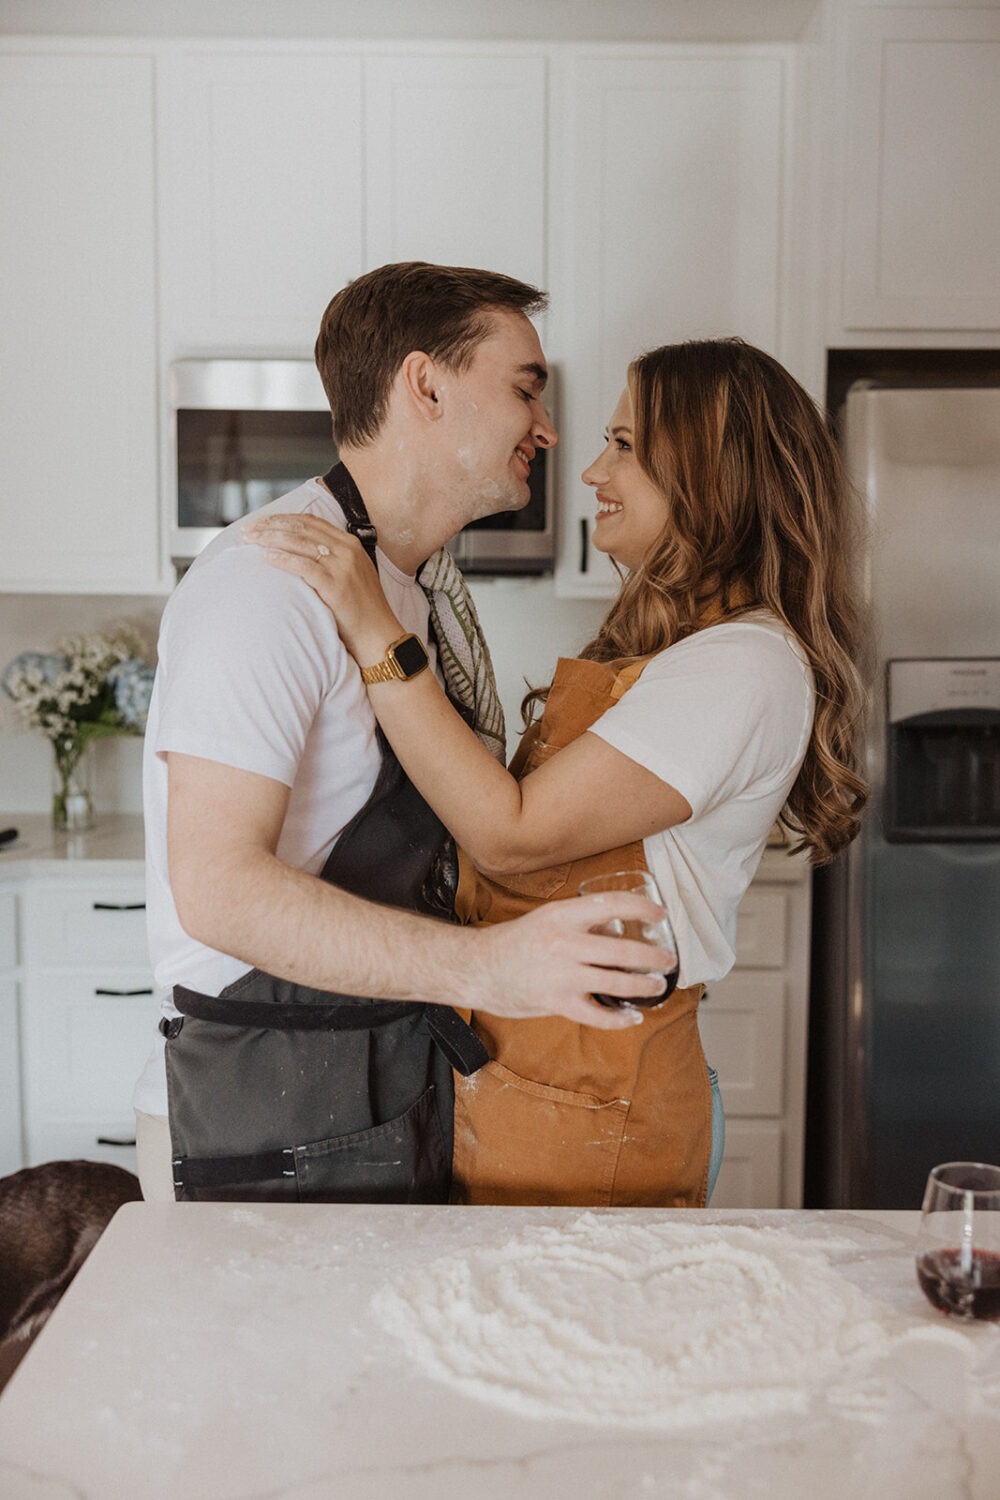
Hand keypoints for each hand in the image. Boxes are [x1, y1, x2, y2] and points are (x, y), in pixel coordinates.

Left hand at [244, 514, 400, 660]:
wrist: (379, 634)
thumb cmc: (361, 610)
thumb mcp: (351, 575)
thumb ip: (332, 559)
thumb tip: (301, 552)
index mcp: (350, 544)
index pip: (311, 522)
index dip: (283, 519)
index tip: (262, 522)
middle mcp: (347, 550)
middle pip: (301, 528)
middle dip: (271, 526)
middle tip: (248, 530)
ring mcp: (342, 567)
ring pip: (299, 543)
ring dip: (270, 539)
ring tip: (250, 540)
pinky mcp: (336, 585)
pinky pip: (304, 566)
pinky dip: (283, 559)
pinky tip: (267, 558)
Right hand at [463, 892, 675, 1028]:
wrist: (477, 967)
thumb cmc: (513, 942)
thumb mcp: (547, 919)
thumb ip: (581, 923)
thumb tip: (617, 929)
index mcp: (562, 915)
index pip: (612, 904)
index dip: (642, 909)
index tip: (661, 914)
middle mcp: (564, 942)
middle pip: (623, 950)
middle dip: (654, 957)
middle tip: (669, 960)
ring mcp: (562, 975)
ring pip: (617, 983)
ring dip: (645, 985)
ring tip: (658, 985)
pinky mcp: (557, 1002)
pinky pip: (598, 1015)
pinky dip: (620, 1018)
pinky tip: (633, 1016)